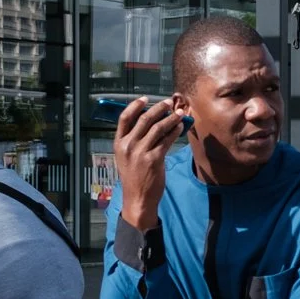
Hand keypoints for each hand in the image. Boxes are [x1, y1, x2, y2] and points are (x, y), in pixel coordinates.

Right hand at [113, 97, 184, 231]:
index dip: (135, 106)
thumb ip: (133, 141)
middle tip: (169, 103)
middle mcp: (128, 146)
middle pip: (144, 119)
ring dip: (171, 118)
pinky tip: (180, 127)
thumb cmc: (134, 178)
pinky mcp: (154, 159)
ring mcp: (140, 152)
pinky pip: (167, 140)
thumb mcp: (126, 158)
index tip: (145, 99)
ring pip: (158, 128)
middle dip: (159, 108)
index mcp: (119, 143)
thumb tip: (151, 123)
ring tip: (180, 113)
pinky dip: (175, 131)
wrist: (137, 198)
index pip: (124, 118)